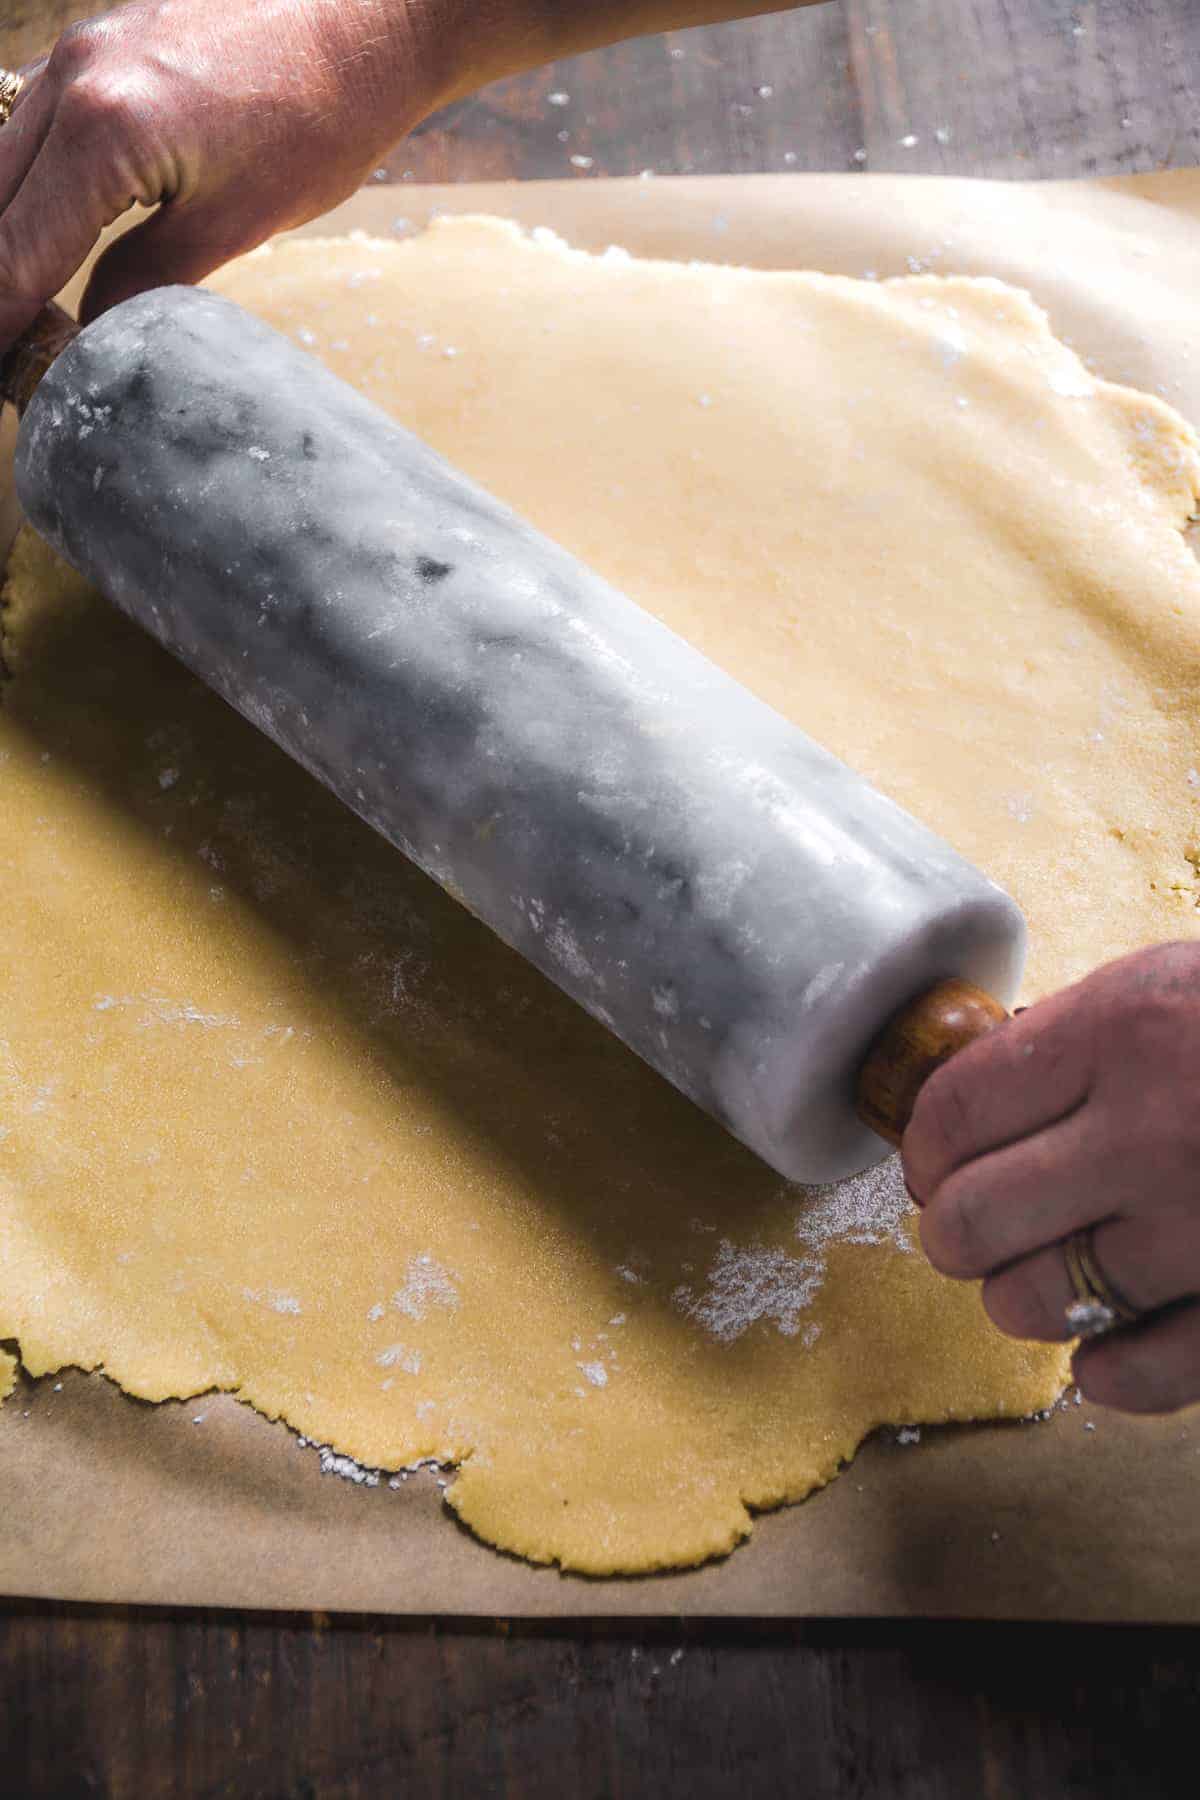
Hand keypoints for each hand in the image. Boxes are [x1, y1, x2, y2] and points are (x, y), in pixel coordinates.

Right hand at [0, 0, 438, 346]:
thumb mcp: (234, 226)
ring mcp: (78, 53)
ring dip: (6, 233)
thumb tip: (92, 334)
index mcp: (102, 134)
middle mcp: (72, 80)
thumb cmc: (320, 121)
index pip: (16, 252)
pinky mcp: (97, 43)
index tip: (2, 369)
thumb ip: (147, 282)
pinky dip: (28, 183)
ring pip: (1, 160)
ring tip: (24, 301)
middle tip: (11, 349)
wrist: (363, 24)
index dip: (1, 319)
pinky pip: (33, 122)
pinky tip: (45, 230)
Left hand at [903, 941, 1199, 1413]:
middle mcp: (1152, 1131)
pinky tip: (1099, 1352)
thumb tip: (964, 1105)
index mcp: (1122, 1030)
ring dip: (1018, 1298)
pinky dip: (1105, 1373)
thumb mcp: (1172, 982)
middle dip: (951, 1230)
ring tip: (1039, 1274)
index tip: (931, 1161)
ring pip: (1034, 1303)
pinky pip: (1142, 1374)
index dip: (920, 1147)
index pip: (954, 1110)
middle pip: (970, 1216)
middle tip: (969, 1226)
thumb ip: (1073, 1037)